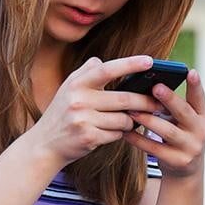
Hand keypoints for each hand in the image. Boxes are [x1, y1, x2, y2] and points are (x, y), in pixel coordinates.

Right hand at [29, 56, 160, 166]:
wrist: (44, 144)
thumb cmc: (62, 113)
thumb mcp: (68, 89)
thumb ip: (86, 73)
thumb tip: (101, 60)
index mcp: (76, 83)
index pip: (107, 70)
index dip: (130, 64)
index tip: (150, 61)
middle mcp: (78, 99)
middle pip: (125, 98)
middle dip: (146, 102)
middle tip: (159, 104)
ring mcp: (83, 119)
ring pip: (124, 119)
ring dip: (130, 121)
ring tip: (125, 121)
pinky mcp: (88, 137)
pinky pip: (118, 134)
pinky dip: (120, 133)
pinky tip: (110, 132)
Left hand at [125, 69, 204, 178]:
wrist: (187, 168)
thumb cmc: (180, 134)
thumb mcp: (184, 119)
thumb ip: (173, 104)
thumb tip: (149, 84)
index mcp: (201, 115)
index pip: (199, 98)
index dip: (196, 85)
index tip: (189, 71)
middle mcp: (200, 130)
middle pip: (184, 112)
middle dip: (170, 99)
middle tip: (155, 87)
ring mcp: (190, 147)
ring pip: (168, 131)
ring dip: (148, 120)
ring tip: (132, 110)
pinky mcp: (178, 161)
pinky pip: (155, 148)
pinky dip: (139, 139)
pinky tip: (126, 132)